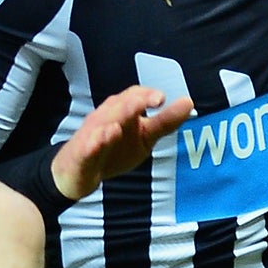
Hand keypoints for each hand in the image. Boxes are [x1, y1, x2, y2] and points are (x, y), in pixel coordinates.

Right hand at [51, 85, 194, 201]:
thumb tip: (189, 103)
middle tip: (154, 100)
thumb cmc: (113, 149)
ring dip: (115, 118)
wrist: (78, 172)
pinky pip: (86, 147)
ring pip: (103, 123)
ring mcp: (92, 135)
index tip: (162, 99)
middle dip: (135, 102)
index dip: (147, 95)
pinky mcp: (81, 154)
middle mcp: (107, 119)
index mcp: (123, 112)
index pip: (135, 96)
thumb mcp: (145, 137)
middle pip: (120, 106)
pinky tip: (102, 139)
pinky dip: (93, 143)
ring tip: (128, 118)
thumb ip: (165, 121)